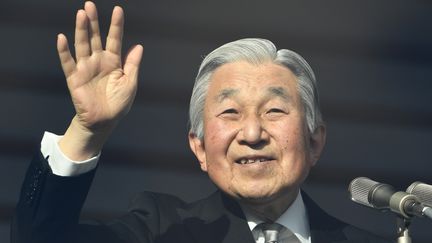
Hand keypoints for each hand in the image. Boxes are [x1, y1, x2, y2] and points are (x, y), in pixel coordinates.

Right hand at [57, 2, 142, 159]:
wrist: (104, 121)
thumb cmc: (118, 103)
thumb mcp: (130, 83)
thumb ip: (132, 65)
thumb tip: (139, 46)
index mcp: (113, 62)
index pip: (114, 39)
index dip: (116, 25)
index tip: (118, 10)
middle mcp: (98, 61)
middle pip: (95, 37)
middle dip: (94, 21)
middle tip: (90, 5)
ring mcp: (85, 68)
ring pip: (82, 45)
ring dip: (81, 30)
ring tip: (81, 14)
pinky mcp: (74, 78)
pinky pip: (68, 62)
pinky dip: (64, 51)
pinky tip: (62, 38)